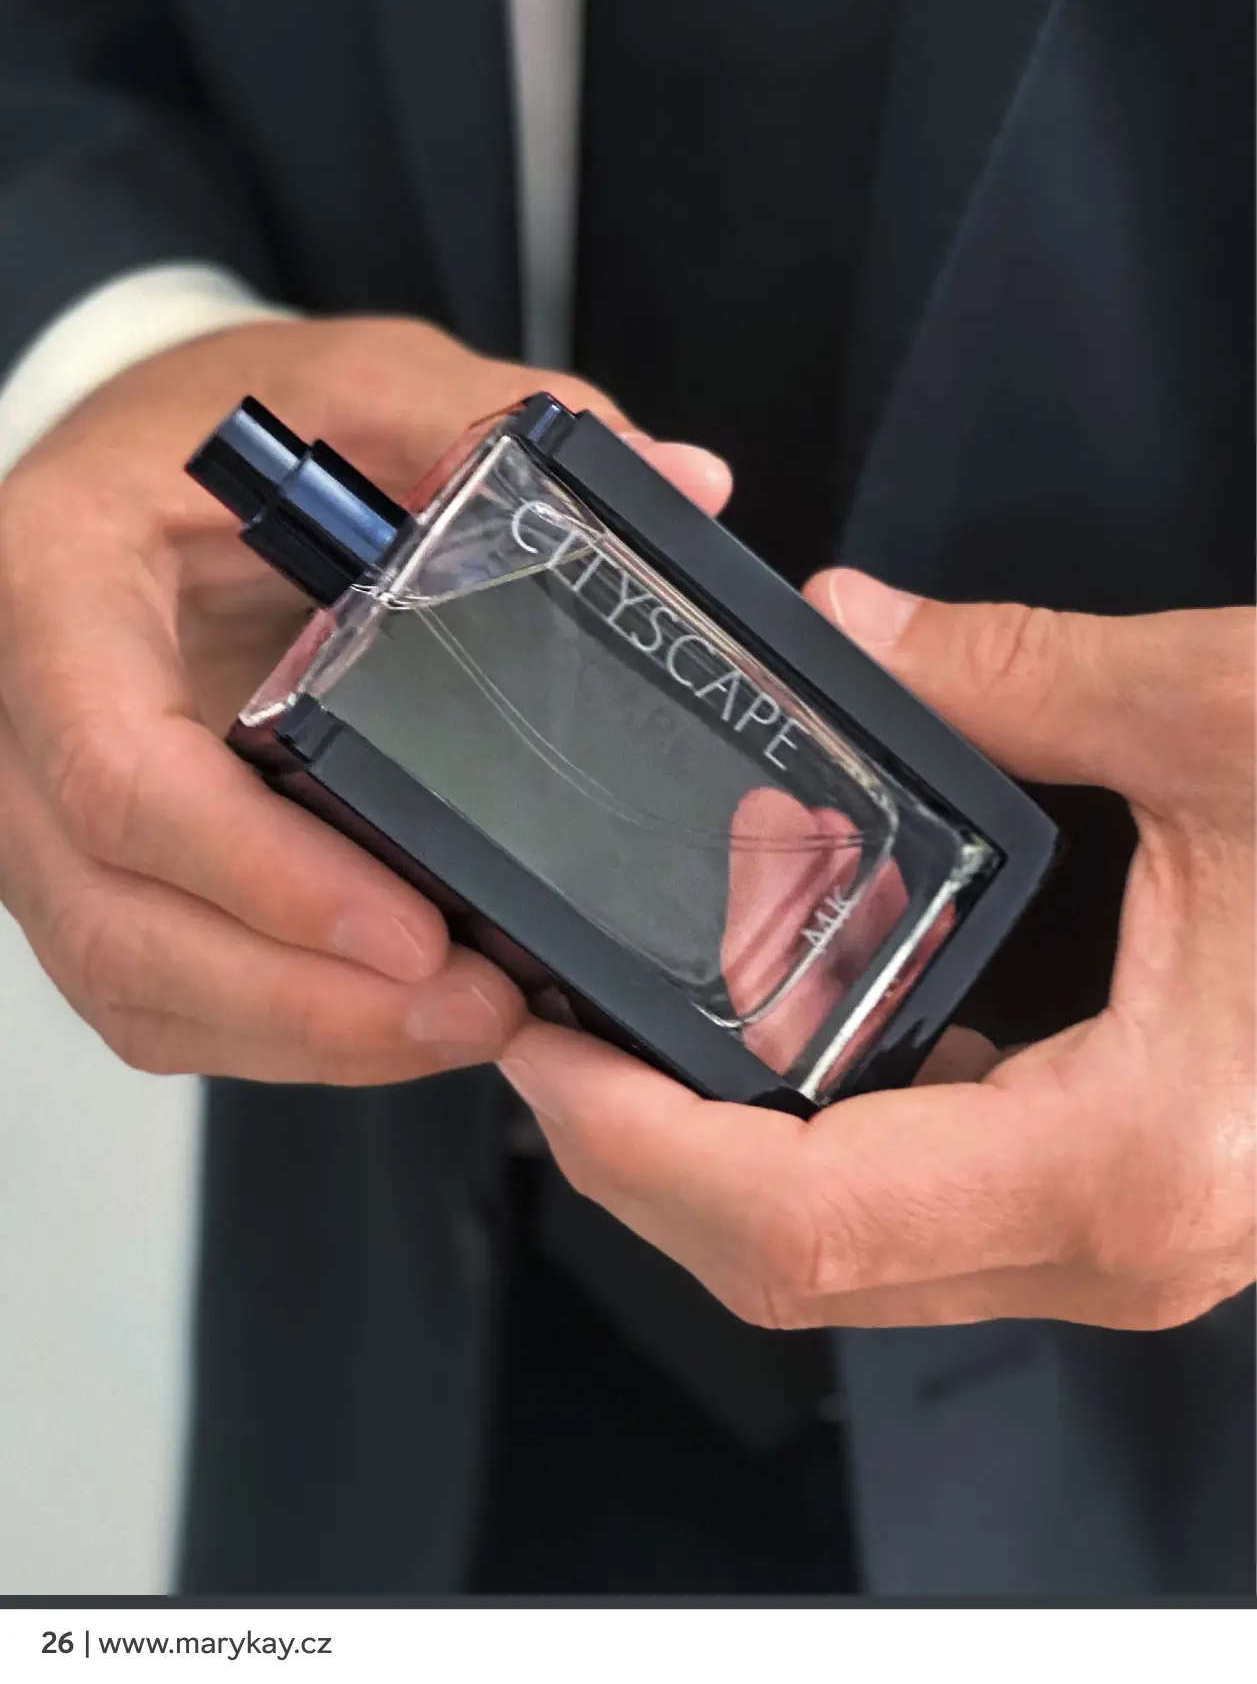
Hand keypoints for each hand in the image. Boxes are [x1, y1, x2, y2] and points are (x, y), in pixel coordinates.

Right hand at [0, 314, 729, 1083]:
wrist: (141, 467)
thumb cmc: (222, 425)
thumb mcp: (351, 382)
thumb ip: (495, 425)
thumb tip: (682, 483)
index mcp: (57, 589)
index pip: (119, 771)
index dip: (260, 875)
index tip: (411, 932)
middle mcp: (22, 720)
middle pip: (122, 924)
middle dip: (305, 1003)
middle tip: (476, 1012)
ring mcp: (47, 812)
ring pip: (138, 984)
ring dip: (304, 1038)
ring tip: (468, 1027)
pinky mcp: (100, 867)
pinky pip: (161, 992)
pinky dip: (280, 1034)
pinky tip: (399, 1022)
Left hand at [500, 576, 1254, 1329]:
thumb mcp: (1232, 716)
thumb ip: (1017, 673)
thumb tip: (860, 628)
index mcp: (1133, 1153)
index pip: (796, 1217)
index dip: (631, 1147)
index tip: (542, 1050)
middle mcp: (1128, 1238)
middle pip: (800, 1266)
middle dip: (646, 1164)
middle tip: (561, 1033)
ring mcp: (1140, 1238)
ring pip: (864, 1259)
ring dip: (727, 1165)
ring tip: (649, 1033)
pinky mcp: (1148, 1198)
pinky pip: (940, 1213)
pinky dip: (832, 1149)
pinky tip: (805, 1043)